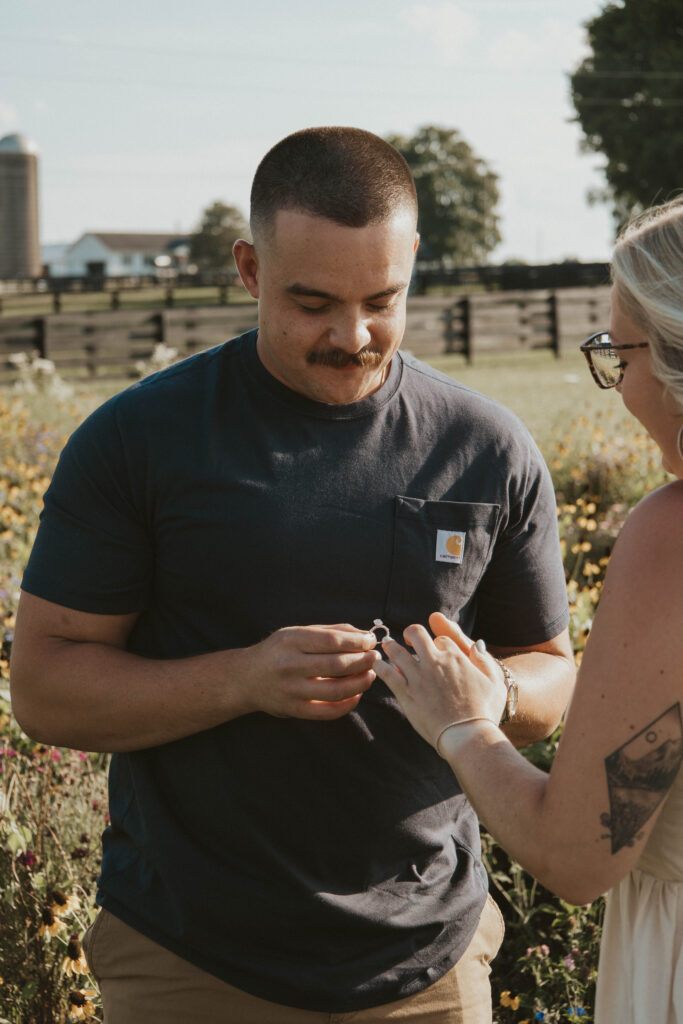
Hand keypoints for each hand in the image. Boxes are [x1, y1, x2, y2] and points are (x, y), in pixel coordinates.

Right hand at [243, 623, 379, 719]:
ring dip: (360, 683)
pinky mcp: (294, 710)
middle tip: (375, 658)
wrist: (246, 678)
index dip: (357, 642)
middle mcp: (289, 665)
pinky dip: (348, 704)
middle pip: (337, 665)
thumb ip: (330, 631)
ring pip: (336, 690)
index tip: (370, 642)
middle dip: (363, 661)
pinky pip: (328, 712)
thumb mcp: (297, 633)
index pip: (332, 641)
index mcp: (291, 640)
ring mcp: (291, 690)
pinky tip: (357, 694)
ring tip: (370, 675)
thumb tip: (364, 635)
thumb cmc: (279, 651)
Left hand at [373, 618, 505, 750]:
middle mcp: (434, 662)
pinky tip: (379, 666)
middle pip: (416, 633)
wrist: (468, 735)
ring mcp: (418, 676)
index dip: (437, 643)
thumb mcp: (494, 682)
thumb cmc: (484, 711)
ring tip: (388, 647)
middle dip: (411, 634)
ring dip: (390, 646)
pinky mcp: (405, 693)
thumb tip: (477, 644)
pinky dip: (380, 666)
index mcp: (454, 657)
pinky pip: (387, 673)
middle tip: (408, 641)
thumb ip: (484, 660)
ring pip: (396, 650)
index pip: (441, 639)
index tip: (435, 650)